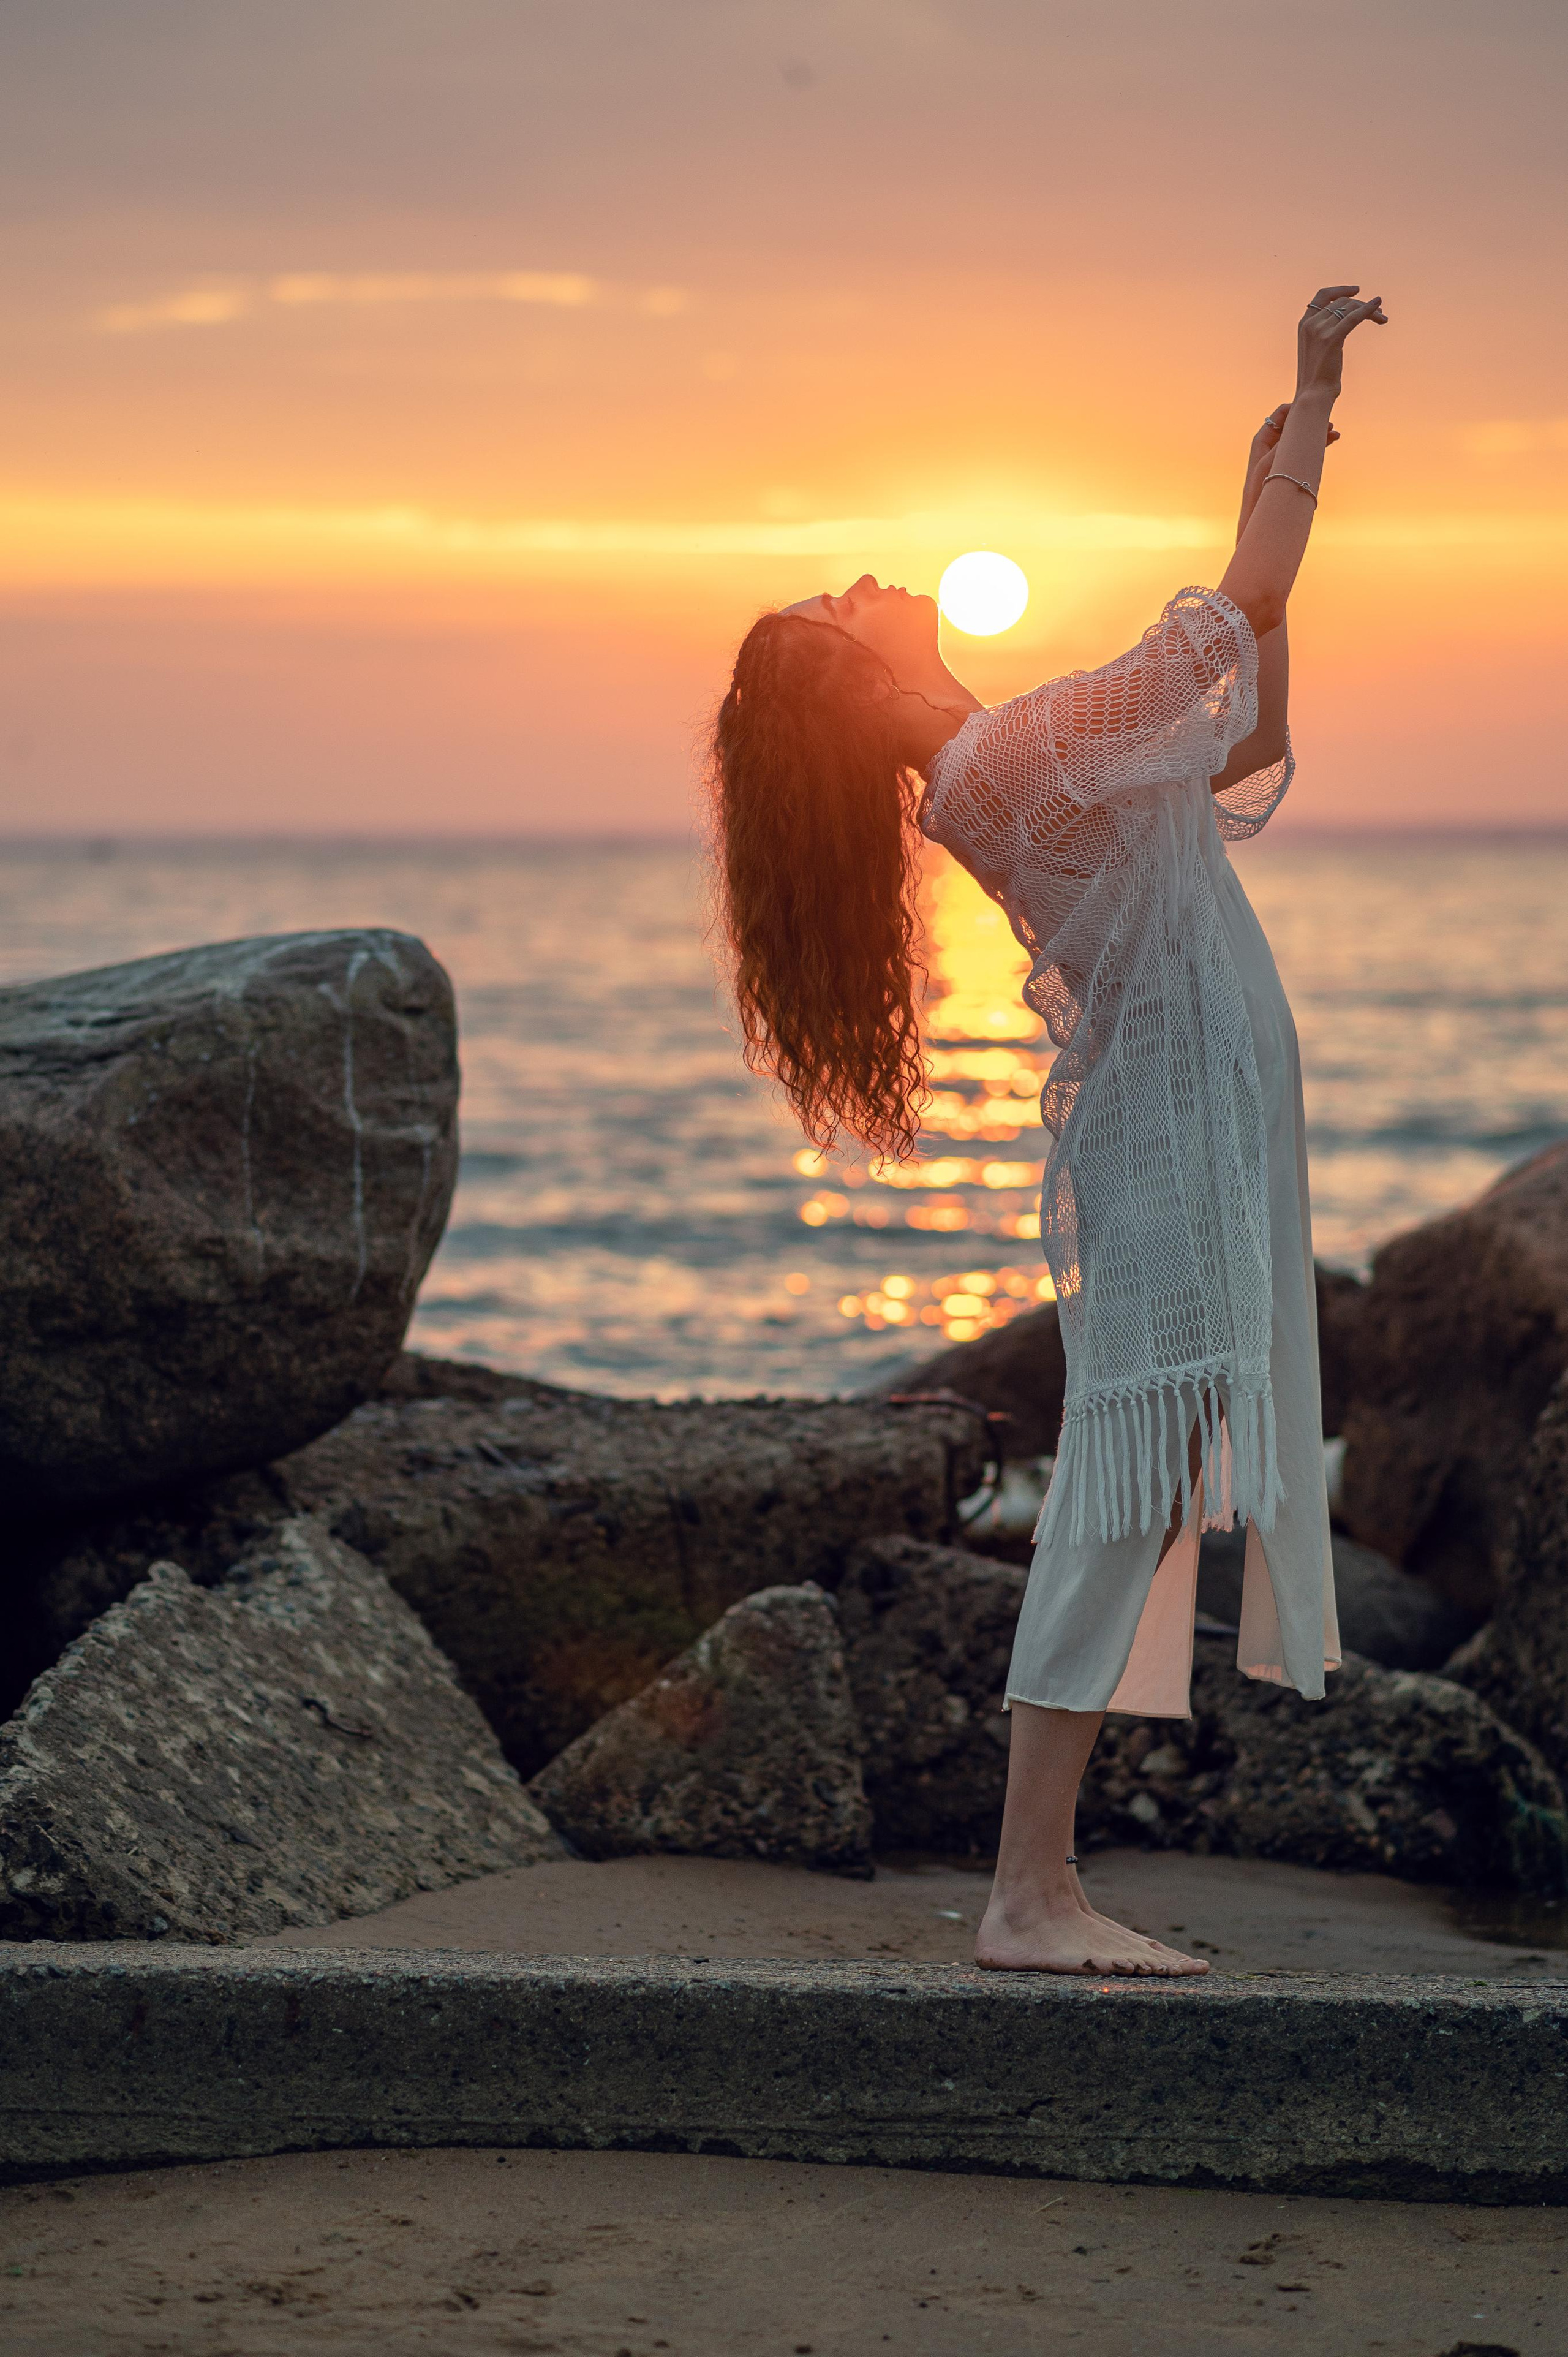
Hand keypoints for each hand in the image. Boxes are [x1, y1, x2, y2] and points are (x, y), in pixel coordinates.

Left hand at [1238, 402, 1338, 537]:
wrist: (1257, 516)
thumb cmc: (1260, 491)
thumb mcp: (1271, 463)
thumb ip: (1285, 443)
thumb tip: (1298, 425)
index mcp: (1262, 439)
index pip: (1281, 414)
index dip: (1298, 409)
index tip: (1314, 411)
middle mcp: (1271, 445)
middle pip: (1294, 425)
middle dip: (1311, 422)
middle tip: (1329, 424)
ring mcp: (1281, 456)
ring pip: (1301, 438)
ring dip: (1317, 434)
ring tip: (1334, 433)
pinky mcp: (1289, 467)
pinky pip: (1304, 451)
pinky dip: (1317, 445)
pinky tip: (1331, 441)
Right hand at [1295, 284, 1387, 401]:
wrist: (1313, 395)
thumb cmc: (1317, 378)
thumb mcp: (1317, 350)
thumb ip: (1325, 333)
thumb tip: (1343, 326)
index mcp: (1304, 324)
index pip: (1322, 296)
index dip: (1340, 290)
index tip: (1356, 290)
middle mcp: (1310, 324)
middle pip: (1341, 302)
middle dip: (1362, 304)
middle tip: (1379, 310)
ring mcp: (1319, 330)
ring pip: (1350, 308)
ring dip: (1369, 310)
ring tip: (1382, 318)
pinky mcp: (1332, 338)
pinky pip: (1354, 318)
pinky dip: (1368, 310)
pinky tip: (1379, 306)